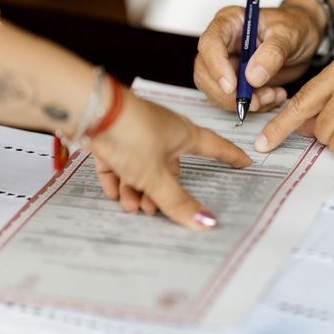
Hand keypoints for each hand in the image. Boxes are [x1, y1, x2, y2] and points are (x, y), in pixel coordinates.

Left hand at [89, 91, 250, 229]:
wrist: (89, 110)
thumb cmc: (131, 133)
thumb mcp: (155, 176)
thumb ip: (177, 201)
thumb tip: (207, 223)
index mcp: (183, 135)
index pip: (215, 147)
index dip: (230, 156)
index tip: (243, 162)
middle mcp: (163, 132)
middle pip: (171, 166)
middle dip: (163, 190)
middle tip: (154, 211)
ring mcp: (138, 132)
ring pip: (143, 166)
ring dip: (137, 189)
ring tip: (130, 206)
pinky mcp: (113, 134)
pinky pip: (120, 160)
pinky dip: (118, 177)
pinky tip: (113, 192)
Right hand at [193, 1, 324, 112]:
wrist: (305, 37)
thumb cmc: (295, 26)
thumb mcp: (289, 35)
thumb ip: (272, 53)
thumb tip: (252, 77)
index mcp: (229, 22)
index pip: (210, 43)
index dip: (216, 67)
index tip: (232, 87)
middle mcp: (222, 43)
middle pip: (205, 73)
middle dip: (229, 93)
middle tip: (257, 100)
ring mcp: (226, 64)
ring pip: (216, 91)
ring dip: (243, 102)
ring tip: (272, 95)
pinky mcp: (235, 82)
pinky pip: (233, 101)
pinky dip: (254, 105)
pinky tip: (273, 96)